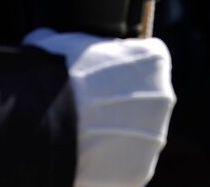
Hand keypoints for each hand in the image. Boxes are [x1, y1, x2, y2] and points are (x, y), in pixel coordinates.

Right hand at [24, 29, 175, 186]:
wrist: (45, 121)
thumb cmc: (55, 74)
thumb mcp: (64, 42)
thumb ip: (77, 43)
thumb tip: (49, 40)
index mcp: (154, 59)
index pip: (149, 58)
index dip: (124, 65)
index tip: (105, 74)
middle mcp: (164, 97)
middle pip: (149, 99)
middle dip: (124, 103)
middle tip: (91, 109)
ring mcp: (155, 136)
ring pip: (140, 134)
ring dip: (119, 135)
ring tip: (85, 136)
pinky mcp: (141, 171)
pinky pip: (128, 166)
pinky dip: (111, 164)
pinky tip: (86, 157)